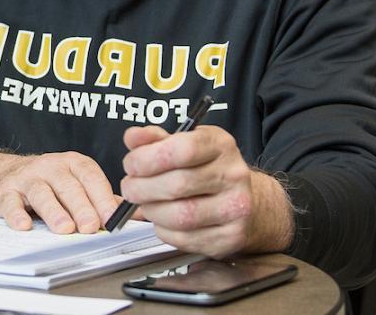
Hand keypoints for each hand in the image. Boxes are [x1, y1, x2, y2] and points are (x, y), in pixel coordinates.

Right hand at [0, 151, 117, 233]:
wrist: (3, 172)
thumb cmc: (49, 182)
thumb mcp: (76, 182)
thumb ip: (102, 198)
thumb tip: (134, 214)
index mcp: (73, 164)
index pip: (91, 178)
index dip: (102, 198)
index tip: (112, 218)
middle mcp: (50, 167)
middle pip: (68, 186)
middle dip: (81, 207)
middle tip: (91, 227)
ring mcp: (27, 178)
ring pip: (41, 193)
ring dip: (54, 212)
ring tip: (64, 229)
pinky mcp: (5, 191)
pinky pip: (11, 203)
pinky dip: (17, 214)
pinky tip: (24, 226)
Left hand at [120, 125, 293, 257]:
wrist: (245, 201)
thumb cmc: (207, 171)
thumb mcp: (185, 145)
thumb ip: (156, 140)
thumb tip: (132, 137)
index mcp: (221, 145)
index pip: (183, 149)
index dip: (148, 158)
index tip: (131, 164)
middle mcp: (234, 175)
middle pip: (177, 185)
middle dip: (141, 188)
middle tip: (130, 187)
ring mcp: (236, 208)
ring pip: (179, 216)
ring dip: (151, 211)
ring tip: (146, 204)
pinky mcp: (230, 237)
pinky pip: (183, 239)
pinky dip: (163, 231)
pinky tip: (163, 221)